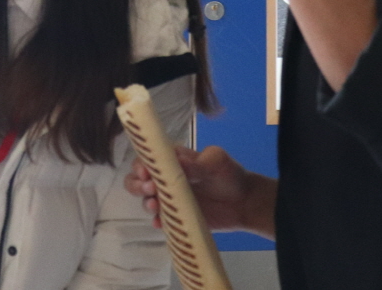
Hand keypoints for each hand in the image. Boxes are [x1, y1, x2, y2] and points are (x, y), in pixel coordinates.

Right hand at [125, 144, 268, 235]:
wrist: (244, 202)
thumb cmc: (228, 174)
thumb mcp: (216, 161)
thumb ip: (197, 162)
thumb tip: (179, 161)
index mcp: (173, 160)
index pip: (149, 158)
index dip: (141, 164)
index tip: (145, 172)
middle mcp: (166, 179)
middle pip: (138, 179)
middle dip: (137, 184)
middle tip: (150, 189)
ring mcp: (169, 199)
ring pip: (145, 200)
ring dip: (145, 202)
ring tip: (155, 205)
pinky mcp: (175, 217)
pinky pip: (160, 220)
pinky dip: (156, 221)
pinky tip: (160, 223)